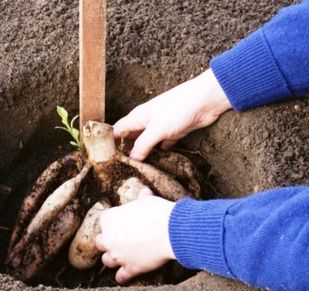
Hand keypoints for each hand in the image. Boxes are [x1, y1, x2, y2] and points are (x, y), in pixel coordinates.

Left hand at [95, 194, 175, 283]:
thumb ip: (142, 198)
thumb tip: (145, 192)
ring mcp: (118, 255)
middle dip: (108, 241)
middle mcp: (109, 238)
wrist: (171, 230)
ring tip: (119, 257)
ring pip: (106, 260)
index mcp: (109, 219)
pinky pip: (120, 277)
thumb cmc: (158, 212)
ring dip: (112, 259)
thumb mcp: (147, 200)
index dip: (113, 223)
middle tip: (118, 240)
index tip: (121, 224)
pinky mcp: (130, 268)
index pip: (104, 221)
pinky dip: (122, 277)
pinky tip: (123, 277)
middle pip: (101, 242)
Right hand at [114, 69, 230, 159]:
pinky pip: (162, 144)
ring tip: (136, 170)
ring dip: (142, 154)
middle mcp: (146, 121)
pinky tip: (157, 164)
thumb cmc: (179, 108)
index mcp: (137, 117)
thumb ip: (143, 145)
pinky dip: (159, 153)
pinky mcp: (173, 132)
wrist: (206, 101)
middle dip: (125, 151)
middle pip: (130, 138)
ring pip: (146, 143)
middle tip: (119, 169)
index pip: (116, 130)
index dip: (108, 142)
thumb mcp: (157, 129)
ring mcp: (160, 127)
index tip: (102, 157)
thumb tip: (132, 159)